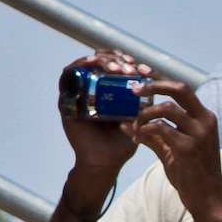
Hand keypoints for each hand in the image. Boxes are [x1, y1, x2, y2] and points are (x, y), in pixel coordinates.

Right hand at [59, 49, 149, 195]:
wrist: (105, 162)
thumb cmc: (122, 142)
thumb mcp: (137, 118)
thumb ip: (144, 102)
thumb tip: (155, 82)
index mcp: (107, 91)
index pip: (114, 64)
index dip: (126, 60)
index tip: (141, 68)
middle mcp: (91, 89)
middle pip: (100, 59)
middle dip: (116, 59)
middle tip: (129, 69)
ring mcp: (78, 93)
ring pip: (85, 63)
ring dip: (101, 61)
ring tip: (116, 69)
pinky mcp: (66, 100)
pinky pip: (69, 76)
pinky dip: (80, 66)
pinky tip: (93, 65)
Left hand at [131, 78, 221, 221]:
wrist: (208, 200)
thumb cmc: (193, 176)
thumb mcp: (173, 151)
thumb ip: (153, 136)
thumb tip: (126, 124)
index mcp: (204, 118)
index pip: (181, 90)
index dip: (160, 78)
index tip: (141, 72)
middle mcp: (205, 121)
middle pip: (179, 89)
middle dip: (154, 84)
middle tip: (133, 89)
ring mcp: (199, 134)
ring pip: (167, 108)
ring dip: (145, 112)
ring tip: (134, 122)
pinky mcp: (189, 149)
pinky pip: (161, 129)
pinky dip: (144, 130)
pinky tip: (136, 137)